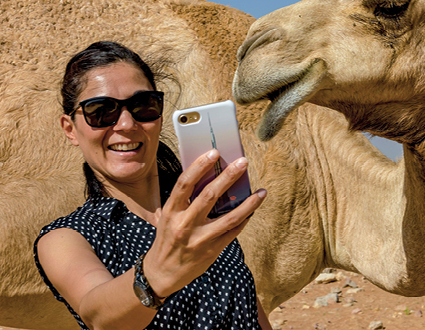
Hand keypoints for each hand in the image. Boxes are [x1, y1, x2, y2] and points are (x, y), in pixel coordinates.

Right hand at [143, 149, 266, 297]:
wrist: (163, 272)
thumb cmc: (167, 238)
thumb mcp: (169, 216)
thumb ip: (185, 200)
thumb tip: (210, 178)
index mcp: (172, 211)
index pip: (185, 183)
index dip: (199, 166)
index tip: (214, 152)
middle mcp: (185, 224)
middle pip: (210, 195)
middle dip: (228, 176)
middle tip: (243, 162)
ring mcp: (200, 239)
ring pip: (230, 217)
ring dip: (249, 203)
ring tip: (261, 192)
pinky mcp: (212, 250)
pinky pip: (233, 231)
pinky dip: (245, 219)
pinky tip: (254, 209)